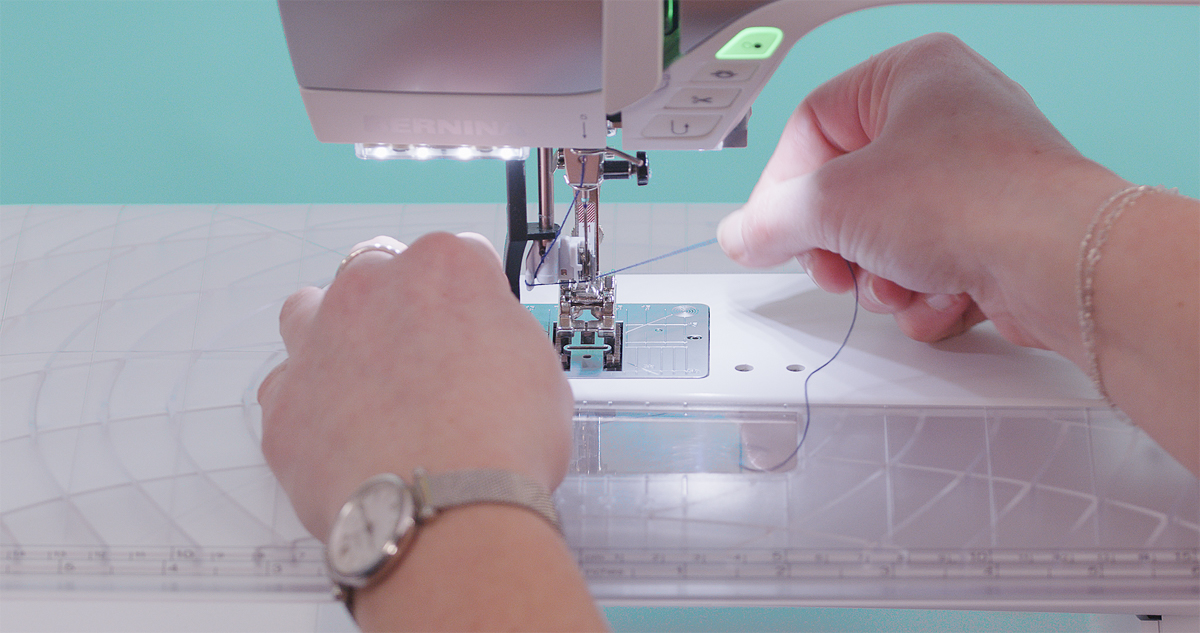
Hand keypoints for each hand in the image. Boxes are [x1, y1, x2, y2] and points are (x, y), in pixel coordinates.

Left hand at [257, 233, 573, 540]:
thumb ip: (500, 338)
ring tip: (364, 384)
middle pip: (377, 271)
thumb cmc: (501, 444)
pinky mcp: (285, 404)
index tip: (479, 330)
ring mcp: (318, 341)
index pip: (460, 257)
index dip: (474, 300)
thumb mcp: (539, 369)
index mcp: (444, 268)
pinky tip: (343, 435)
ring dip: (332, 336)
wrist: (447, 511)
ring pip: (308, 312)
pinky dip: (310, 407)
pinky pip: (287, 390)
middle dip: (397, 306)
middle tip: (422, 358)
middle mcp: (372, 288)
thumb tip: (491, 350)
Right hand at [719, 33, 1126, 359]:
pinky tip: (941, 295)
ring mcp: (979, 176)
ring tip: (899, 284)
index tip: (772, 234)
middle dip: (839, 245)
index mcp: (911, 75)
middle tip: (836, 267)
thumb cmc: (974, 200)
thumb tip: (742, 234)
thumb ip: (770, 221)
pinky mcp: (999, 231)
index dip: (782, 189)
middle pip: (849, 189)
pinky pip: (931, 264)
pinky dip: (924, 293)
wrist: (1064, 264)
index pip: (811, 127)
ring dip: (881, 277)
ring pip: (888, 235)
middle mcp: (950, 117)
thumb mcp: (833, 204)